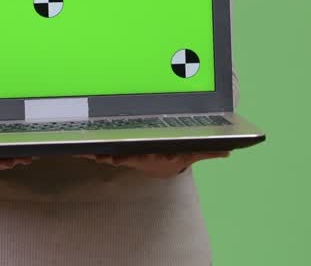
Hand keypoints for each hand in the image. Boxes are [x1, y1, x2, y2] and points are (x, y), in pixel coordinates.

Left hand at [76, 151, 229, 177]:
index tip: (121, 158)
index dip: (133, 159)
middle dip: (112, 157)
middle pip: (125, 158)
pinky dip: (93, 151)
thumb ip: (209, 149)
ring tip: (86, 151)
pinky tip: (82, 148)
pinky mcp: (119, 152)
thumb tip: (228, 149)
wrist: (167, 161)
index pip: (145, 159)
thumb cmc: (177, 154)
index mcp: (157, 158)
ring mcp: (129, 156)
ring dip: (99, 154)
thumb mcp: (193, 152)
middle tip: (100, 155)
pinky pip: (105, 152)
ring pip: (111, 156)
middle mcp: (141, 158)